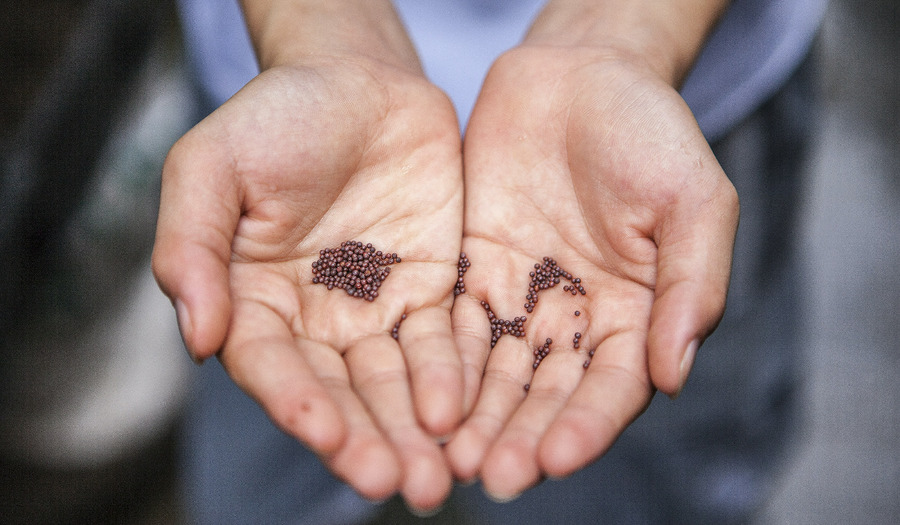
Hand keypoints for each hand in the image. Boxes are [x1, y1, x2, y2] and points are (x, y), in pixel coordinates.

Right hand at [152, 56, 463, 509]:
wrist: (358, 80)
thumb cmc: (276, 117)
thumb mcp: (210, 166)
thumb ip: (191, 247)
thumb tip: (197, 337)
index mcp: (254, 301)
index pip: (272, 366)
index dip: (295, 402)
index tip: (323, 433)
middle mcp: (316, 321)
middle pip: (340, 393)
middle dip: (368, 439)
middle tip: (398, 483)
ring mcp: (376, 310)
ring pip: (395, 383)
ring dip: (414, 431)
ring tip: (436, 476)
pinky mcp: (430, 293)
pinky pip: (443, 343)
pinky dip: (452, 379)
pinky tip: (463, 413)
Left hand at [446, 45, 737, 498]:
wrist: (579, 74)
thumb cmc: (650, 130)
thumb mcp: (694, 199)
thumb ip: (694, 285)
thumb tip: (676, 374)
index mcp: (635, 315)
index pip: (611, 388)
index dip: (585, 427)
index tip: (554, 459)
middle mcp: (573, 321)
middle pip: (545, 395)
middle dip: (519, 436)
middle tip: (490, 475)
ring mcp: (518, 299)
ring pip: (493, 374)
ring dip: (474, 417)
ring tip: (448, 456)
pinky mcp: (470, 272)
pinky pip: (450, 325)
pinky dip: (437, 364)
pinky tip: (419, 397)